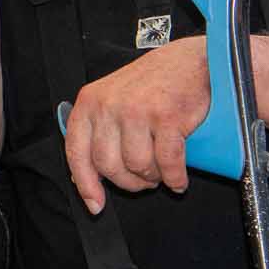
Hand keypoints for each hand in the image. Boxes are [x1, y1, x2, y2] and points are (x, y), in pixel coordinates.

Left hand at [64, 37, 210, 213]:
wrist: (191, 62)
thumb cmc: (152, 85)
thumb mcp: (112, 100)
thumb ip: (98, 131)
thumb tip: (85, 177)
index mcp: (90, 102)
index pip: (77, 151)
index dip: (85, 184)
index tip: (96, 205)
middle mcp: (109, 105)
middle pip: (109, 165)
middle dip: (129, 182)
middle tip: (144, 180)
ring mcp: (137, 110)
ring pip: (138, 166)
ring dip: (153, 178)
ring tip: (162, 171)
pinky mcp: (167, 117)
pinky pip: (167, 163)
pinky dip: (175, 178)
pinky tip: (178, 178)